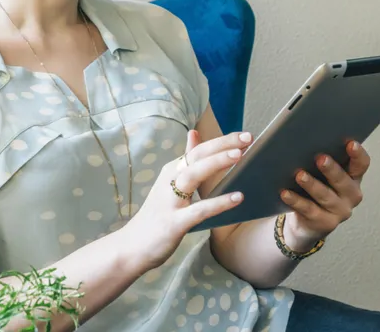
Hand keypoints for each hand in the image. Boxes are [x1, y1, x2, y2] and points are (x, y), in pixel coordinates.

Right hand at [120, 129, 252, 270]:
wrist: (131, 247)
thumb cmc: (157, 215)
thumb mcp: (169, 183)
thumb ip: (185, 160)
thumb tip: (194, 133)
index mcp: (171, 171)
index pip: (198, 150)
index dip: (221, 141)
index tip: (244, 135)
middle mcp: (169, 181)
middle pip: (196, 156)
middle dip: (222, 144)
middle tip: (247, 138)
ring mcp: (170, 201)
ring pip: (193, 175)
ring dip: (216, 163)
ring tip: (239, 155)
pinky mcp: (174, 223)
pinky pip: (199, 210)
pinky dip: (218, 202)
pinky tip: (237, 197)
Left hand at [280, 141, 370, 246]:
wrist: (308, 221)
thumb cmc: (316, 187)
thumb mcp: (322, 173)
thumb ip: (322, 159)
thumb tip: (305, 138)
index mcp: (353, 177)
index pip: (361, 165)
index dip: (358, 155)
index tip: (350, 143)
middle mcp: (351, 195)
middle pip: (344, 181)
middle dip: (332, 169)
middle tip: (320, 158)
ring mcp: (339, 211)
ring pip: (325, 196)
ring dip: (312, 185)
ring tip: (300, 175)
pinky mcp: (324, 223)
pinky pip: (309, 210)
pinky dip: (296, 200)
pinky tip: (285, 193)